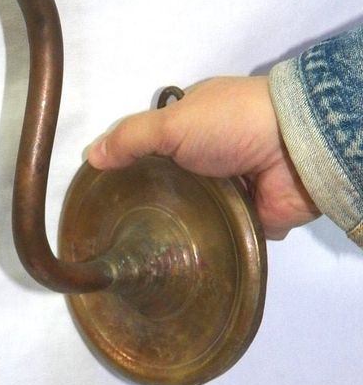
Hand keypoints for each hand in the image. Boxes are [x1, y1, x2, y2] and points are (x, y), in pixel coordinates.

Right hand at [87, 76, 319, 238]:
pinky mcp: (249, 218)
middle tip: (118, 231)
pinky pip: (220, 238)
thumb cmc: (229, 124)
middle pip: (170, 184)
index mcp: (195, 125)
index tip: (105, 194)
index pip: (153, 147)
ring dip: (175, 229)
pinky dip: (207, 247)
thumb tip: (90, 157)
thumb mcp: (171, 122)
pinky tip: (178, 261)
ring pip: (193, 214)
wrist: (295, 147)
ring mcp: (232, 188)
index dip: (130, 167)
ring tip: (140, 254)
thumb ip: (130, 139)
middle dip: (150, 204)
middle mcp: (212, 156)